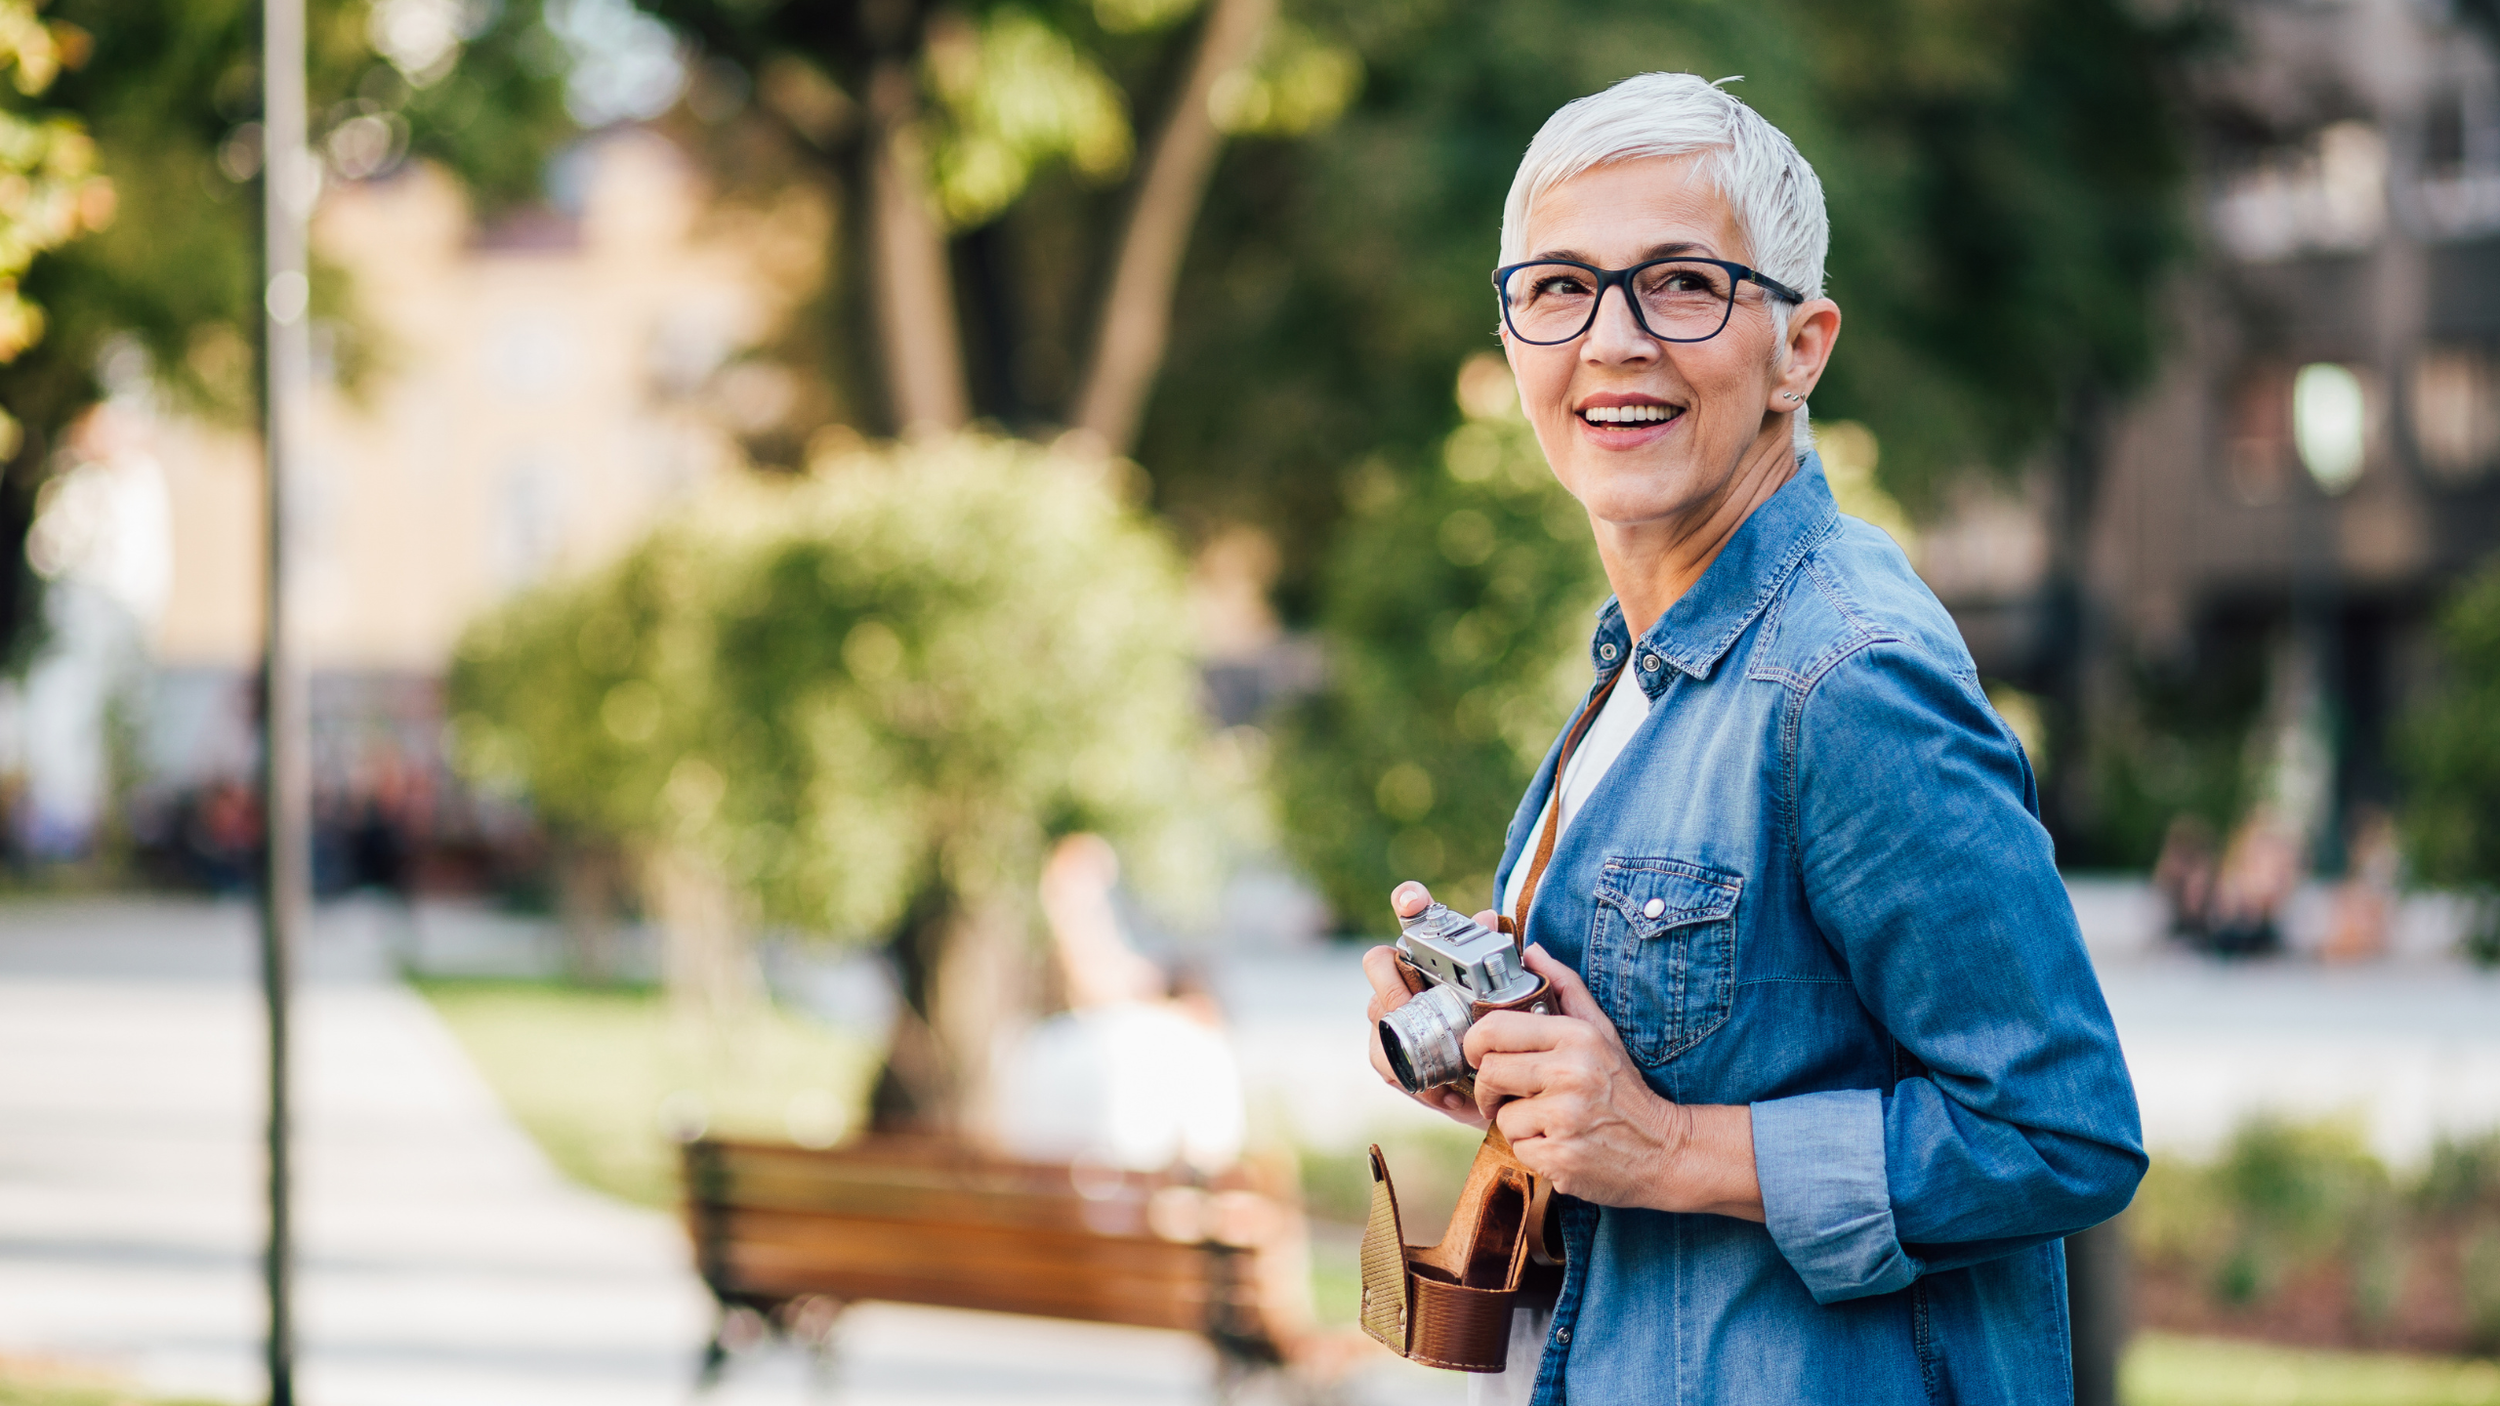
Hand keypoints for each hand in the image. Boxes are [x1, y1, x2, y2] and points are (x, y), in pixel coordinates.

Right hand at [1361, 881, 1491, 1128]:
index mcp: (1439, 958)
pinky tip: (1444, 1090)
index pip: (1417, 916)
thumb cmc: (1513, 1040)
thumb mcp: (1523, 1004)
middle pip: (1378, 962)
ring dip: (1402, 1034)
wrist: (1510, 1095)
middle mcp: (1409, 980)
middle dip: (1390, 982)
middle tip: (1413, 1006)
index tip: (1411, 899)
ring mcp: (1394, 1016)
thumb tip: (1490, 917)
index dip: (1409, 900)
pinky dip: (1410, 1074)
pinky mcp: (1391, 1056)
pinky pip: (1382, 1057)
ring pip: (1375, 1011)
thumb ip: (1508, 960)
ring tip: (1440, 1061)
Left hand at [1465, 945, 1763, 1219]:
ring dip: (1516, 1123)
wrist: (1664, 1149)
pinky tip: (1559, 1144)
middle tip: (1507, 1094)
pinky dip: (1532, 1150)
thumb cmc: (1624, 1089)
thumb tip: (1532, 952)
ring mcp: (1565, 1118)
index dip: (1474, 1042)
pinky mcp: (1560, 1157)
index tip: (1477, 1055)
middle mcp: (1570, 1074)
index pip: (1494, 1028)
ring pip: (1501, 1116)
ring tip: (1548, 1122)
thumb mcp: (1601, 1032)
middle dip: (1490, 1088)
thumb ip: (1565, 988)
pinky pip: (1518, 1148)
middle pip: (1489, 1072)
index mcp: (1575, 1038)